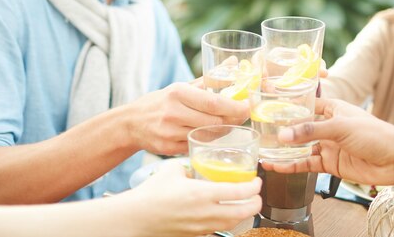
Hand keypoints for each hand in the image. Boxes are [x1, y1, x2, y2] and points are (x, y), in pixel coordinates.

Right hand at [118, 161, 261, 236]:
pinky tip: (226, 213)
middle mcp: (206, 213)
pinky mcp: (195, 235)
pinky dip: (228, 221)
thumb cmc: (151, 194)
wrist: (136, 218)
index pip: (239, 192)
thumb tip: (197, 163)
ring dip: (244, 214)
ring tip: (246, 204)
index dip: (253, 187)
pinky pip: (218, 229)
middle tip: (257, 194)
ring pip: (233, 224)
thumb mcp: (173, 170)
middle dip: (256, 203)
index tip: (257, 180)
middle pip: (243, 212)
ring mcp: (202, 227)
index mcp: (203, 194)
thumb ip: (189, 166)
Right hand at [128, 82, 249, 154]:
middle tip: (243, 115)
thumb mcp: (181, 87)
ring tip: (230, 123)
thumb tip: (234, 61)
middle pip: (213, 121)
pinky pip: (197, 145)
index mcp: (177, 93)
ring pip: (207, 136)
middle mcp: (173, 113)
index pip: (212, 102)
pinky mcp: (168, 149)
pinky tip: (213, 134)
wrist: (131, 123)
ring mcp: (169, 133)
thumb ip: (209, 78)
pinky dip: (208, 140)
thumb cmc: (162, 102)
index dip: (234, 106)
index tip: (248, 105)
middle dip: (233, 119)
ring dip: (223, 131)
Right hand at [262, 98, 393, 186]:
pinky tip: (278, 166)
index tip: (269, 109)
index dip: (289, 108)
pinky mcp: (330, 164)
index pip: (306, 106)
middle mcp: (328, 126)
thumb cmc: (374, 134)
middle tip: (261, 134)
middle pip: (301, 129)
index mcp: (332, 109)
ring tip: (264, 152)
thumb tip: (284, 135)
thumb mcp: (340, 127)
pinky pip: (307, 164)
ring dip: (285, 151)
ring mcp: (329, 146)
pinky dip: (293, 166)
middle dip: (283, 132)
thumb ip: (310, 131)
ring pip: (301, 148)